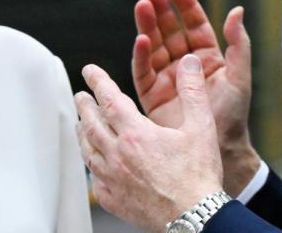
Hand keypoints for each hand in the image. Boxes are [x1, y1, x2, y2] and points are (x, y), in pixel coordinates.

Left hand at [76, 55, 222, 231]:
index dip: (98, 81)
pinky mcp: (113, 199)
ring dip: (82, 133)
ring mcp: (113, 178)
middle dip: (85, 106)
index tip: (90, 71)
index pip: (109, 99)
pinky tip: (93, 162)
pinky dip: (90, 165)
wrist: (195, 217)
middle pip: (91, 123)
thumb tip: (189, 64)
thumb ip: (193, 92)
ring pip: (88, 150)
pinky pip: (94, 179)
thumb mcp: (201, 127)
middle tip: (80, 95)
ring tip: (80, 124)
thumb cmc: (198, 176)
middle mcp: (118, 154)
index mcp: (136, 134)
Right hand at [132, 0, 260, 195]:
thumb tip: (236, 10)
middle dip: (160, 9)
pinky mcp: (151, 95)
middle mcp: (184, 65)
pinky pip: (143, 71)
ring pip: (153, 46)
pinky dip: (141, 54)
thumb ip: (238, 44)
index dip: (184, 4)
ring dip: (147, 26)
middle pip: (169, 30)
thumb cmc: (233, 116)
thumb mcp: (239, 77)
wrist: (218, 152)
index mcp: (207, 57)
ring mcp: (167, 78)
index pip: (194, 24)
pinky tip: (141, 39)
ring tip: (141, 6)